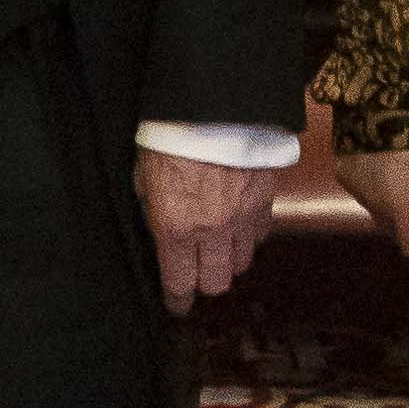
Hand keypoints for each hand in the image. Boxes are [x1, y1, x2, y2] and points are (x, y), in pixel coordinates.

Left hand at [143, 145, 281, 309]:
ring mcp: (243, 216)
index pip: (179, 284)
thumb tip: (158, 226)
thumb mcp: (143, 177)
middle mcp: (213, 231)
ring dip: (228, 258)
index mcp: (176, 229)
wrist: (212, 103)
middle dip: (205, 282)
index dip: (177, 301)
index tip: (177, 305)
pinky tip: (239, 221)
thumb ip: (152, 209)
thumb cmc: (168, 136)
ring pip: (242, 261)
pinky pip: (261, 233)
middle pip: (217, 282)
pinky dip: (250, 234)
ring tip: (218, 245)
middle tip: (197, 272)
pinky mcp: (265, 198)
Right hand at [349, 144, 408, 265]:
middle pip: (395, 229)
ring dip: (390, 204)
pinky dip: (373, 186)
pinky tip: (382, 166)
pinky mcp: (342, 174)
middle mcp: (375, 206)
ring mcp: (355, 190)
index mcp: (403, 207)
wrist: (380, 99)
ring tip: (402, 177)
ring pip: (377, 210)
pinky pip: (362, 191)